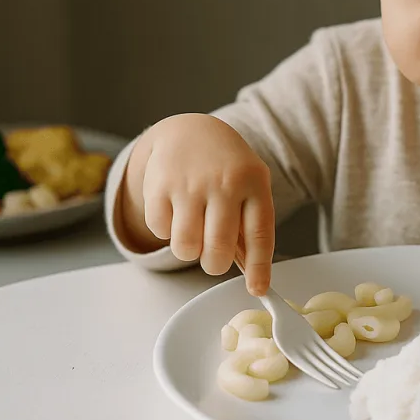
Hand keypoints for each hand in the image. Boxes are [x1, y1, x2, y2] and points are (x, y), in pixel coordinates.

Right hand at [120, 114, 275, 293]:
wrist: (192, 129)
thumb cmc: (227, 167)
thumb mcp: (250, 185)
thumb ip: (250, 224)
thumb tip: (252, 273)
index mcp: (254, 183)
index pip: (260, 234)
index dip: (259, 268)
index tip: (258, 290)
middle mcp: (224, 182)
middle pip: (218, 249)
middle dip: (214, 265)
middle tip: (212, 259)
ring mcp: (190, 183)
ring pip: (186, 247)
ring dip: (188, 250)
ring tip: (193, 231)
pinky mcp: (159, 185)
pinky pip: (159, 231)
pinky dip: (165, 230)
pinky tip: (175, 210)